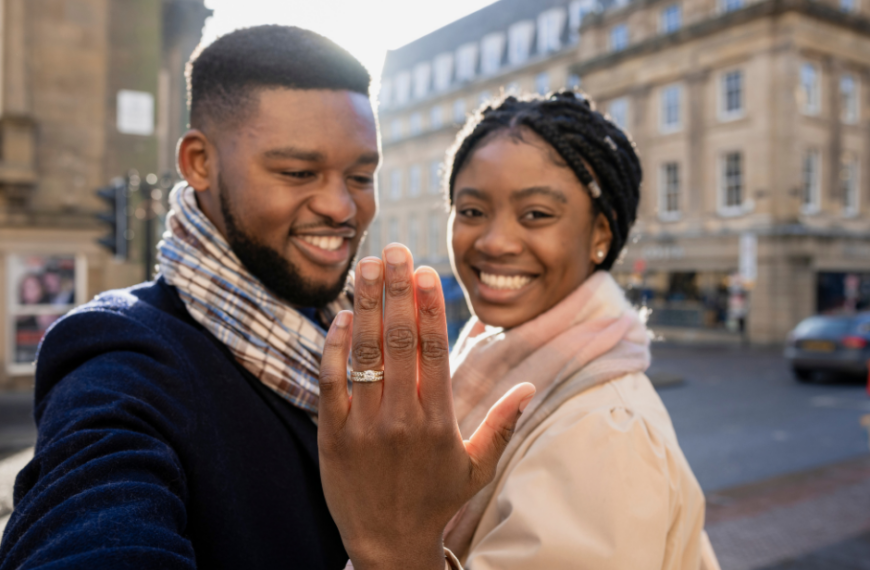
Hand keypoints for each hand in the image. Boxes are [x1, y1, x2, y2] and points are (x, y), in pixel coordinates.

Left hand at [318, 244, 534, 569]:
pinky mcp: (332, 434)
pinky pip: (331, 382)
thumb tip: (530, 386)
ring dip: (363, 305)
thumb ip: (503, 423)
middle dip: (395, 290)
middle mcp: (401, 418)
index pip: (433, 352)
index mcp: (438, 421)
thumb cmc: (436, 500)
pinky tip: (340, 315)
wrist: (387, 543)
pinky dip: (335, 347)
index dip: (428, 308)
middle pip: (397, 341)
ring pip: (364, 354)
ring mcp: (363, 425)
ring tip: (365, 266)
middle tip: (393, 250)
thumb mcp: (477, 466)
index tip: (425, 272)